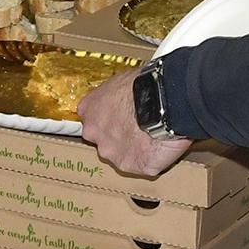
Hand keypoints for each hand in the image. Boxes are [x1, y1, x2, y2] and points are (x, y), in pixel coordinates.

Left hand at [79, 72, 194, 177]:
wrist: (160, 102)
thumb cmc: (142, 85)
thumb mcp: (119, 82)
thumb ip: (112, 98)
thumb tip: (122, 99)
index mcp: (88, 110)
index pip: (93, 119)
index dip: (109, 119)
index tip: (122, 117)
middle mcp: (94, 134)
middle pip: (104, 140)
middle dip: (118, 137)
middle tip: (138, 128)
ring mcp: (111, 153)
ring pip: (121, 155)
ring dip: (134, 149)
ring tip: (153, 138)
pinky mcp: (130, 166)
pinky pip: (140, 165)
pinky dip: (150, 159)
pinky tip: (160, 147)